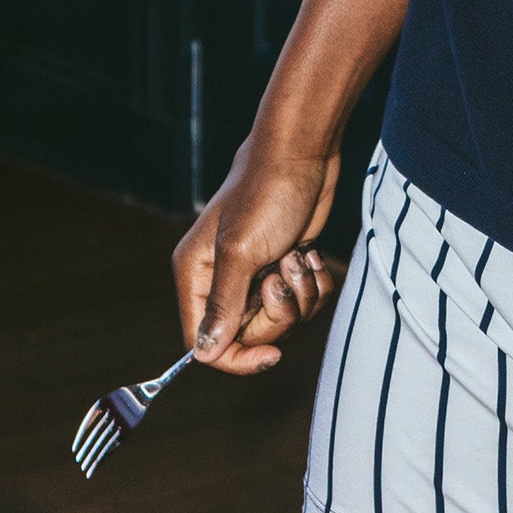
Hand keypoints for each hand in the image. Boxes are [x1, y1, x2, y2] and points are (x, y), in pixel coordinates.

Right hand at [172, 140, 345, 375]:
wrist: (303, 156)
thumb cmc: (266, 195)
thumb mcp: (241, 252)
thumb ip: (223, 305)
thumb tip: (205, 354)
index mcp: (197, 276)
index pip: (204, 342)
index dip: (237, 357)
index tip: (272, 353)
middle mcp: (221, 280)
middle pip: (249, 335)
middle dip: (279, 312)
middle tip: (282, 274)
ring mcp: (255, 276)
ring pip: (282, 320)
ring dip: (301, 295)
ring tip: (297, 256)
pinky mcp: (285, 268)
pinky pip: (305, 302)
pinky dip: (315, 283)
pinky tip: (309, 254)